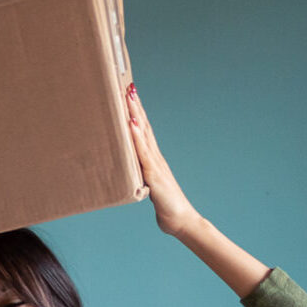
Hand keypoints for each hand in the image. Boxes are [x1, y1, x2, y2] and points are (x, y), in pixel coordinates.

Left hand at [126, 85, 197, 238]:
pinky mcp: (154, 176)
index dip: (137, 112)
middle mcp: (155, 157)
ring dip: (136, 114)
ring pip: (144, 134)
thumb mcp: (149, 189)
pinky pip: (143, 154)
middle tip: (126, 84)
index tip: (129, 94)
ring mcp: (156, 165)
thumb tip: (131, 175)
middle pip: (144, 126)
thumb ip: (141, 179)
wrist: (180, 221)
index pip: (144, 131)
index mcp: (153, 160)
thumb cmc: (166, 207)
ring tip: (128, 95)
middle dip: (135, 105)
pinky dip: (137, 138)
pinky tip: (131, 124)